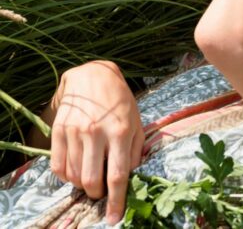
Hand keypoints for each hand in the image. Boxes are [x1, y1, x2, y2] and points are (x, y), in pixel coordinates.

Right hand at [49, 60, 144, 224]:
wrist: (92, 76)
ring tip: (91, 179)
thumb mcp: (136, 121)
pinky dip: (67, 176)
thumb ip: (134, 150)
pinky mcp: (58, 131)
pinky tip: (76, 171)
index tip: (115, 218)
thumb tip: (129, 176)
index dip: (117, 200)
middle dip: (97, 195)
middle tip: (101, 193)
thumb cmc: (120, 101)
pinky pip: (58, 166)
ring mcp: (75, 132)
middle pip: (92, 180)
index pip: (117, 175)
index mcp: (120, 131)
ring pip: (75, 176)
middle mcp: (96, 133)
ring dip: (83, 185)